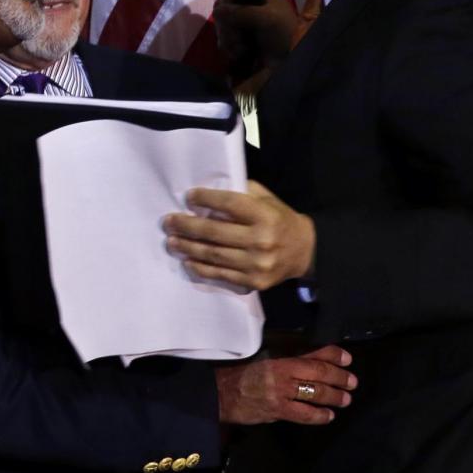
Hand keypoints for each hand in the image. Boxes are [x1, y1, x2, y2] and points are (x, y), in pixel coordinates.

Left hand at [164, 181, 315, 290]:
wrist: (304, 252)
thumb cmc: (279, 219)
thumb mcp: (267, 199)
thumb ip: (242, 192)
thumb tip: (209, 190)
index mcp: (264, 215)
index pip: (229, 204)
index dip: (206, 199)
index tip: (188, 196)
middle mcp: (261, 240)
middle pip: (215, 232)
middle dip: (187, 226)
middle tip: (168, 222)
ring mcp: (256, 264)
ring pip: (214, 255)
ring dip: (188, 248)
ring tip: (171, 241)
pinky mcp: (253, 282)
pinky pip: (220, 274)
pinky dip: (201, 268)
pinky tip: (187, 260)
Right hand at [214, 0, 297, 67]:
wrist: (291, 56)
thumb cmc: (284, 33)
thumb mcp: (268, 19)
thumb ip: (243, 13)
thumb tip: (216, 11)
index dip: (226, 4)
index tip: (231, 18)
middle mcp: (246, 0)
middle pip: (221, 9)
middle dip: (226, 27)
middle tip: (237, 38)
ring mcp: (241, 18)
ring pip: (220, 25)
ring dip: (228, 39)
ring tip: (241, 49)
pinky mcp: (239, 34)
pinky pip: (223, 37)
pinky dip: (229, 47)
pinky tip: (239, 54)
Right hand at [216, 345, 355, 425]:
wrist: (217, 392)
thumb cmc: (239, 371)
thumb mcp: (262, 356)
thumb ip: (284, 356)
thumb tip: (309, 356)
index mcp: (279, 356)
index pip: (312, 354)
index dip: (333, 355)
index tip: (347, 357)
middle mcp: (282, 373)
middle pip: (318, 374)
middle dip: (339, 378)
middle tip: (352, 382)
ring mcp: (280, 393)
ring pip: (315, 394)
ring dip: (333, 397)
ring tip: (346, 399)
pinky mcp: (277, 411)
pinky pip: (303, 414)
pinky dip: (318, 415)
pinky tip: (328, 416)